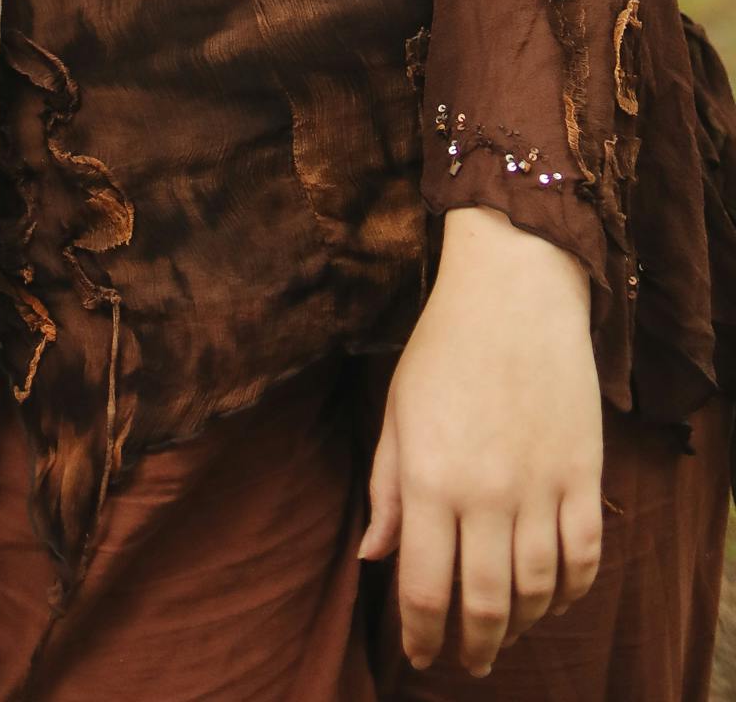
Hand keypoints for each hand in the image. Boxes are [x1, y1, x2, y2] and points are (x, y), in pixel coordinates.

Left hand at [362, 205, 603, 674]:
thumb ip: (386, 490)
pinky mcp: (582, 475)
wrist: (513, 293)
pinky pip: (584, 558)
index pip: (423, 587)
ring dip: (521, 628)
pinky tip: (552, 599)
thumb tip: (372, 560)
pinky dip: (570, 592)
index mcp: (429, 478)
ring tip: (505, 636)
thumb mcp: (396, 413)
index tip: (419, 654)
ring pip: (537, 592)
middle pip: (485, 605)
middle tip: (466, 664)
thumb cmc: (441, 349)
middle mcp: (486, 493)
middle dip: (473, 649)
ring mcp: (540, 487)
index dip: (420, 635)